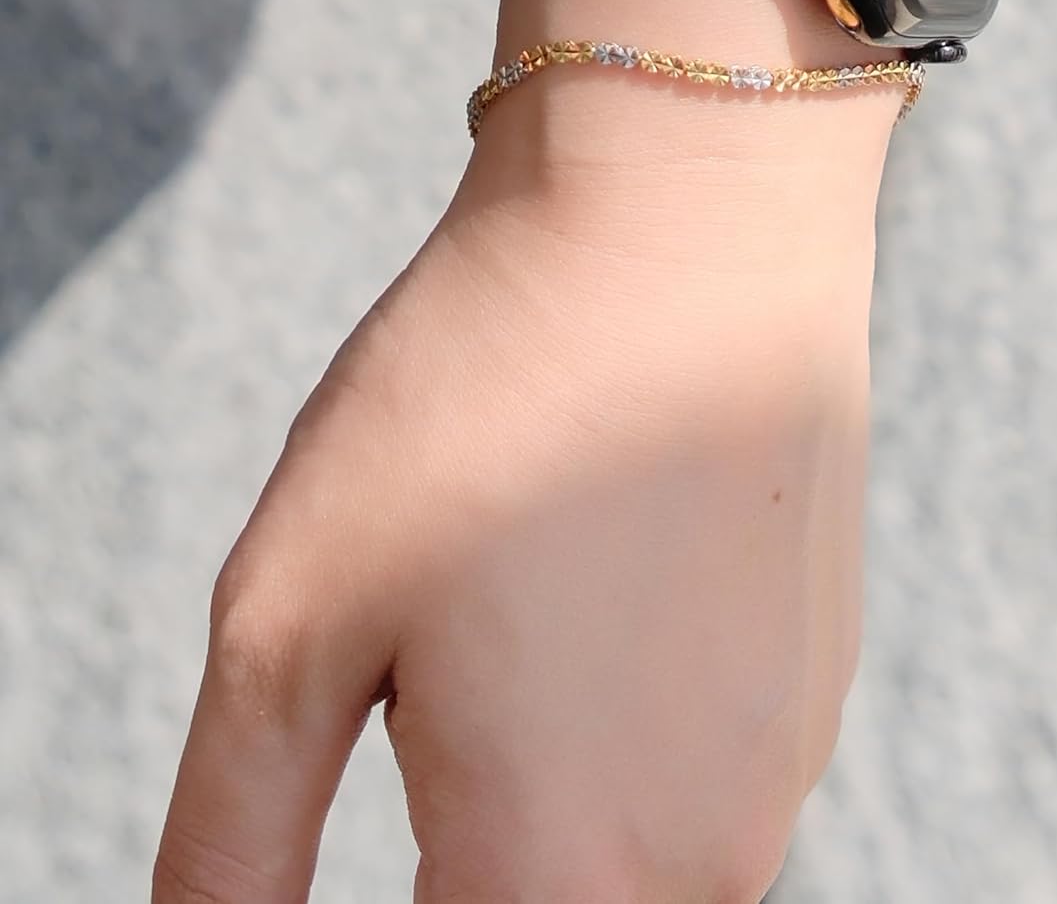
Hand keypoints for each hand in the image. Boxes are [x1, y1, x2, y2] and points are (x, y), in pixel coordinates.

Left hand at [152, 101, 880, 902]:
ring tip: (526, 584)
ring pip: (618, 838)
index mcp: (562, 878)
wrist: (685, 229)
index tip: (399, 729)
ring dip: (549, 762)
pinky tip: (613, 557)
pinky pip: (693, 755)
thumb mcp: (288, 621)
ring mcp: (781, 770)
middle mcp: (705, 865)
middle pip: (535, 901)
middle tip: (437, 655)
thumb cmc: (481, 405)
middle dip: (459, 831)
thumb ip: (231, 846)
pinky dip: (632, 698)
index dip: (398, 878)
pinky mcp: (816, 681)